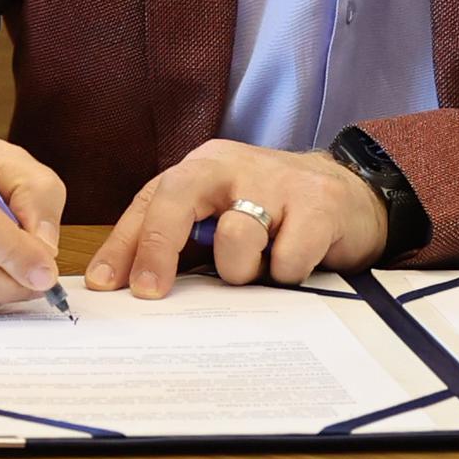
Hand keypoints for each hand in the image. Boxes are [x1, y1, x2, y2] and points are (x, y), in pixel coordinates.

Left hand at [86, 143, 387, 297]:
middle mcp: (232, 166)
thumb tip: (118, 286)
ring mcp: (276, 181)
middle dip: (156, 249)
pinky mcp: (319, 205)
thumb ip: (175, 243)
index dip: (123, 245)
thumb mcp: (219, 217)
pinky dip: (286, 274)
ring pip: (234, 238)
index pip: (150, 202)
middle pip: (176, 200)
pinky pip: (287, 259)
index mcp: (200, 168)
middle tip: (149, 292)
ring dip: (241, 270)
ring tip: (260, 268)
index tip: (104, 286)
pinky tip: (295, 265)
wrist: (354, 193)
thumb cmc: (272, 212)